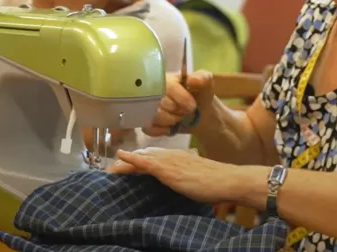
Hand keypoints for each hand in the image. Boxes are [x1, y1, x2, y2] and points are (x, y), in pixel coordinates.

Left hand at [107, 147, 237, 204]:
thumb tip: (185, 181)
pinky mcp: (167, 169)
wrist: (226, 180)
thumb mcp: (197, 177)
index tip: (127, 165)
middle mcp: (171, 154)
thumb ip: (187, 176)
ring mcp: (168, 161)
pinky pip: (144, 163)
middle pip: (144, 156)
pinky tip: (119, 157)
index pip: (154, 156)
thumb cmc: (216, 182)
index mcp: (178, 156)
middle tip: (113, 169)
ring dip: (124, 162)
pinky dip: (130, 159)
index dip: (139, 160)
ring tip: (110, 169)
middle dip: (128, 161)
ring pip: (140, 158)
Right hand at [142, 71, 215, 136]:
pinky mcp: (146, 121)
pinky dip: (161, 130)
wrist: (200, 114)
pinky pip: (148, 128)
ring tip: (178, 119)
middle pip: (157, 103)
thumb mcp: (206, 84)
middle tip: (185, 112)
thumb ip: (202, 78)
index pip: (166, 86)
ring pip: (152, 116)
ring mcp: (147, 106)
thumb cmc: (200, 96)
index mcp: (165, 79)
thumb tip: (191, 80)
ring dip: (169, 121)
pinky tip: (170, 127)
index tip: (192, 106)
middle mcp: (152, 90)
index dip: (180, 98)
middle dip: (176, 112)